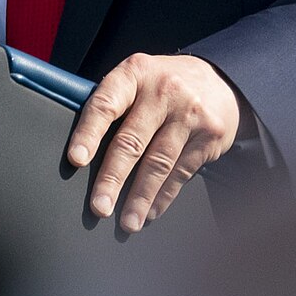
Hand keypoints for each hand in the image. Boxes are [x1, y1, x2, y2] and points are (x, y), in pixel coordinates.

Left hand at [67, 53, 245, 231]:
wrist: (219, 80)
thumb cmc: (162, 86)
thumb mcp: (137, 79)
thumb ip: (113, 105)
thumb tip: (80, 156)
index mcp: (135, 73)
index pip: (106, 104)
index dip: (89, 133)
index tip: (76, 160)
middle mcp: (163, 90)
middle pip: (132, 140)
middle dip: (112, 178)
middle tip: (99, 207)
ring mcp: (189, 112)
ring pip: (158, 163)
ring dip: (140, 197)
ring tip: (127, 222)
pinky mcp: (210, 134)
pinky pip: (181, 172)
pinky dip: (163, 196)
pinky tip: (151, 212)